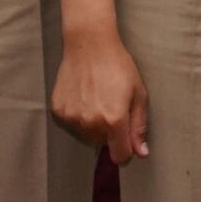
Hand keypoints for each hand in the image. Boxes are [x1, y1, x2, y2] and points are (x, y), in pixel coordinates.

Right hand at [52, 32, 149, 163]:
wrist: (89, 45)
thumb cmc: (118, 66)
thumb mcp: (138, 94)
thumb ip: (138, 126)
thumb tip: (141, 152)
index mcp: (114, 120)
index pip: (120, 155)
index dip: (126, 150)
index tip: (127, 139)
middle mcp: (90, 123)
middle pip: (103, 144)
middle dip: (110, 132)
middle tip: (112, 105)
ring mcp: (72, 118)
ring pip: (87, 135)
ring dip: (94, 124)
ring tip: (98, 98)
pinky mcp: (59, 111)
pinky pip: (73, 123)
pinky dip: (79, 115)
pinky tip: (84, 96)